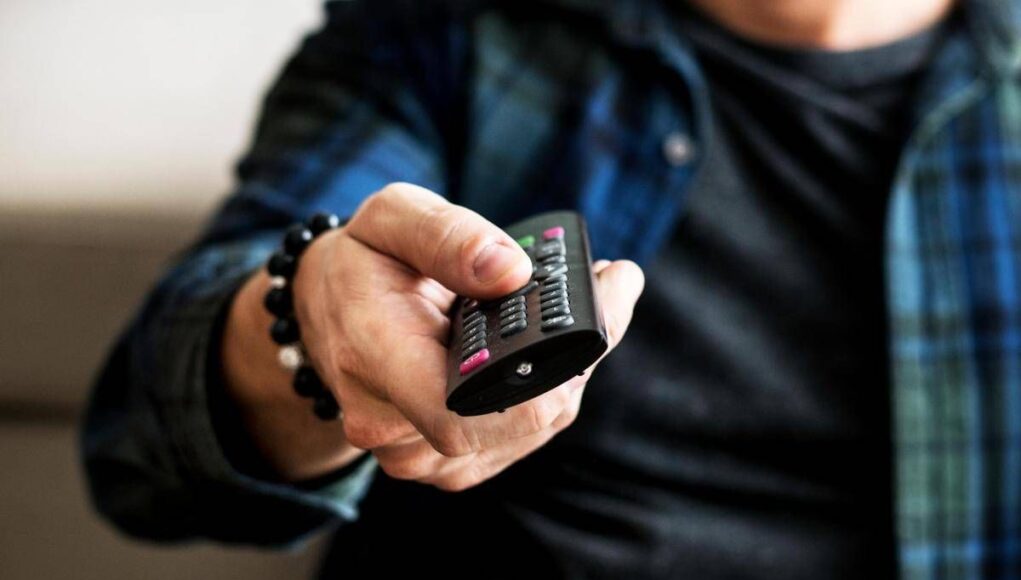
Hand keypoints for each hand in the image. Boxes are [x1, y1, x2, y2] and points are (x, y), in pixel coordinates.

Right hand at [222, 183, 643, 488]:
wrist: (328, 311)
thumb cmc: (362, 261)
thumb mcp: (391, 218)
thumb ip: (447, 236)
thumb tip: (512, 271)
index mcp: (372, 358)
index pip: (460, 412)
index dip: (541, 383)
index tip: (596, 311)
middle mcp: (393, 426)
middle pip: (518, 419)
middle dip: (579, 358)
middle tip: (611, 287)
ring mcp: (420, 454)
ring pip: (530, 429)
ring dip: (573, 371)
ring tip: (591, 303)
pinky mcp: (448, 460)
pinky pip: (520, 434)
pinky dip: (552, 389)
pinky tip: (559, 345)